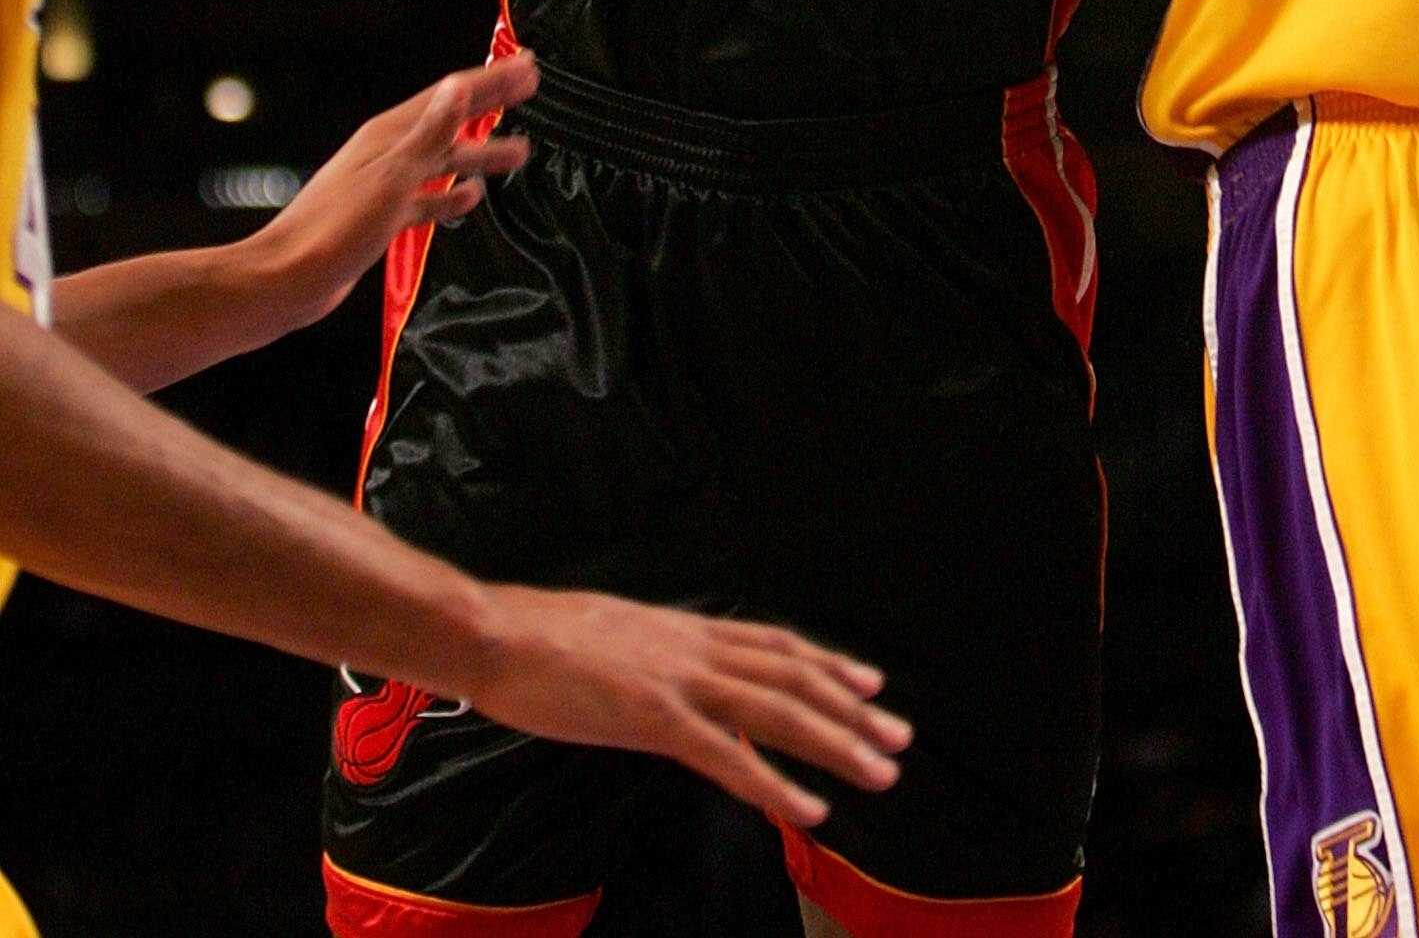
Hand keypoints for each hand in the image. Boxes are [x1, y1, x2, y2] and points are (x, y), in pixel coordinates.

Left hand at [241, 51, 538, 331]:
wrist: (286, 280)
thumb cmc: (334, 229)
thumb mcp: (392, 178)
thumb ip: (430, 132)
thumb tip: (460, 85)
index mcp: (390, 135)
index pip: (452, 96)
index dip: (493, 81)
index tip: (530, 67)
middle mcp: (388, 152)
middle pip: (450, 122)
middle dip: (491, 107)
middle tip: (529, 92)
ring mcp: (383, 184)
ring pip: (442, 162)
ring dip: (479, 155)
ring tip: (519, 152)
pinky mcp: (380, 217)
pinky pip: (427, 197)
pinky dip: (451, 196)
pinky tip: (470, 199)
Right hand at [467, 588, 911, 828]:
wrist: (498, 635)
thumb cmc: (545, 639)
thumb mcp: (621, 639)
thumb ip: (663, 660)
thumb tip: (686, 682)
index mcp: (687, 631)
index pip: (777, 645)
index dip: (829, 664)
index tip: (871, 683)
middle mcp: (696, 650)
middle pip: (794, 678)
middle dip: (852, 710)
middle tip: (899, 738)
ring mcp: (679, 683)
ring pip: (778, 713)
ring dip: (836, 745)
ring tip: (880, 773)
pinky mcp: (653, 719)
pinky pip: (727, 757)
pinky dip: (774, 784)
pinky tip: (809, 809)